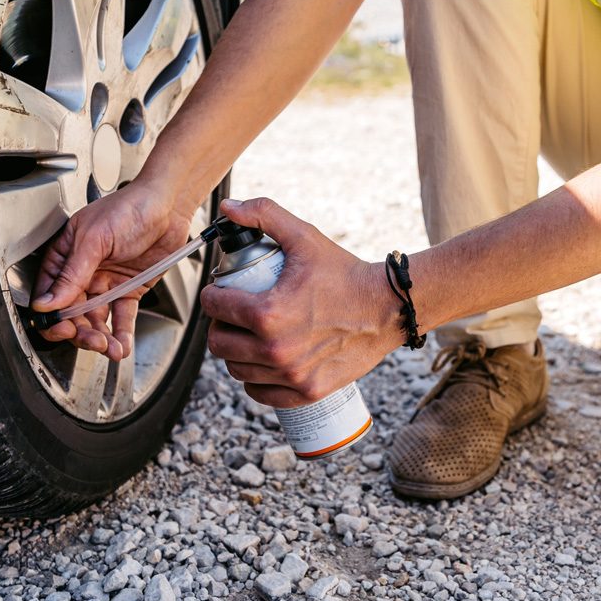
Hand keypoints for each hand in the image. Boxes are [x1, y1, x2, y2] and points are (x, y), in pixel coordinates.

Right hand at [31, 182, 195, 360]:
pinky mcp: (129, 290)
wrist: (168, 206)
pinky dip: (121, 333)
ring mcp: (106, 283)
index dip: (53, 316)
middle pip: (72, 313)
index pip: (50, 293)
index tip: (63, 329)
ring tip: (110, 349)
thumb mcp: (95, 239)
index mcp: (65, 256)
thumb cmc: (129, 208)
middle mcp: (83, 273)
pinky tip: (121, 346)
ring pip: (95, 319)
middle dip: (80, 331)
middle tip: (92, 341)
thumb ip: (72, 274)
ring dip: (100, 337)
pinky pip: (121, 317)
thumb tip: (48, 303)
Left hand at [200, 198, 400, 407]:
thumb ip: (263, 214)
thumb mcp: (303, 237)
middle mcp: (275, 350)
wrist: (388, 308)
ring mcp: (291, 375)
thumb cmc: (345, 273)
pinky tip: (262, 362)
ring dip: (236, 352)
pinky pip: (259, 393)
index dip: (212, 294)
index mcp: (267, 313)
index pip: (213, 307)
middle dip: (220, 324)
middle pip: (219, 342)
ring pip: (236, 369)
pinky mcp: (306, 391)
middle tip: (235, 313)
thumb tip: (227, 207)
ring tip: (248, 335)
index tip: (221, 290)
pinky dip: (255, 380)